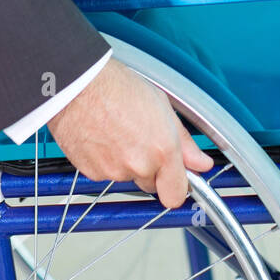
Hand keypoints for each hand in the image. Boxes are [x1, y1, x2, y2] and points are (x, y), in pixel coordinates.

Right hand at [47, 58, 214, 209]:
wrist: (77, 84)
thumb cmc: (117, 86)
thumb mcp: (162, 105)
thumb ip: (185, 141)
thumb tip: (202, 163)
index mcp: (163, 149)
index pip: (176, 195)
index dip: (176, 186)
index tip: (175, 176)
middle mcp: (140, 165)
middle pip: (152, 185)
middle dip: (151, 168)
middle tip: (141, 139)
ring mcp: (114, 171)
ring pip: (128, 177)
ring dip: (126, 162)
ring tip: (118, 130)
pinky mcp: (92, 172)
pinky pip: (106, 173)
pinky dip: (105, 160)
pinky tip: (103, 136)